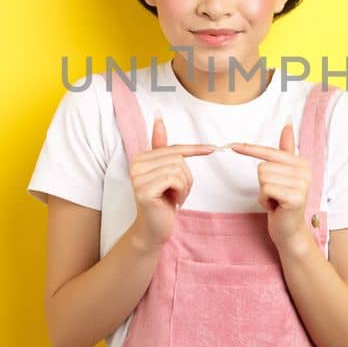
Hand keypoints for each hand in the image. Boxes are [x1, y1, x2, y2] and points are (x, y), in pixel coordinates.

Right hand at [127, 117, 213, 250]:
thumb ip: (161, 147)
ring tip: (177, 197)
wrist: (154, 229)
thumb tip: (158, 117)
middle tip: (180, 192)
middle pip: (177, 159)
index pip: (173, 149)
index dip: (194, 150)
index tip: (213, 148)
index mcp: (140, 157)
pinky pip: (174, 180)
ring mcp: (138, 178)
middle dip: (187, 176)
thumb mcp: (165, 172)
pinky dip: (182, 191)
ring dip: (185, 185)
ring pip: (178, 169)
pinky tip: (175, 202)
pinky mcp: (144, 190)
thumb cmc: (163, 201)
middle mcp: (135, 165)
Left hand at [228, 123, 314, 248]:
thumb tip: (288, 123)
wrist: (290, 231)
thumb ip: (286, 149)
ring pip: (262, 178)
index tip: (232, 145)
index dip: (250, 150)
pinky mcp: (295, 197)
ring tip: (276, 201)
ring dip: (263, 193)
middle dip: (263, 183)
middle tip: (275, 195)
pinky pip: (265, 190)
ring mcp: (302, 184)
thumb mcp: (285, 174)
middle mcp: (305, 171)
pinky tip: (275, 207)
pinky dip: (264, 201)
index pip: (270, 152)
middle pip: (263, 166)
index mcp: (302, 163)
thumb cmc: (284, 202)